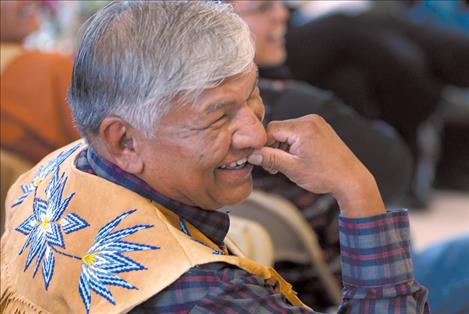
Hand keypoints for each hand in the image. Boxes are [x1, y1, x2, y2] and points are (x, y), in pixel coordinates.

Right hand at [248, 115, 384, 217]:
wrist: (351, 180)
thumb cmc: (324, 176)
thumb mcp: (291, 168)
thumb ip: (269, 158)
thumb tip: (251, 154)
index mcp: (302, 127)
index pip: (270, 130)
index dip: (262, 146)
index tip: (261, 162)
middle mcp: (310, 120)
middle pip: (278, 130)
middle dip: (272, 148)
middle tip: (273, 168)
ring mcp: (317, 123)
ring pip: (287, 132)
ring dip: (282, 148)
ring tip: (285, 166)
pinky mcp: (321, 128)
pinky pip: (298, 133)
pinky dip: (293, 145)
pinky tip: (295, 159)